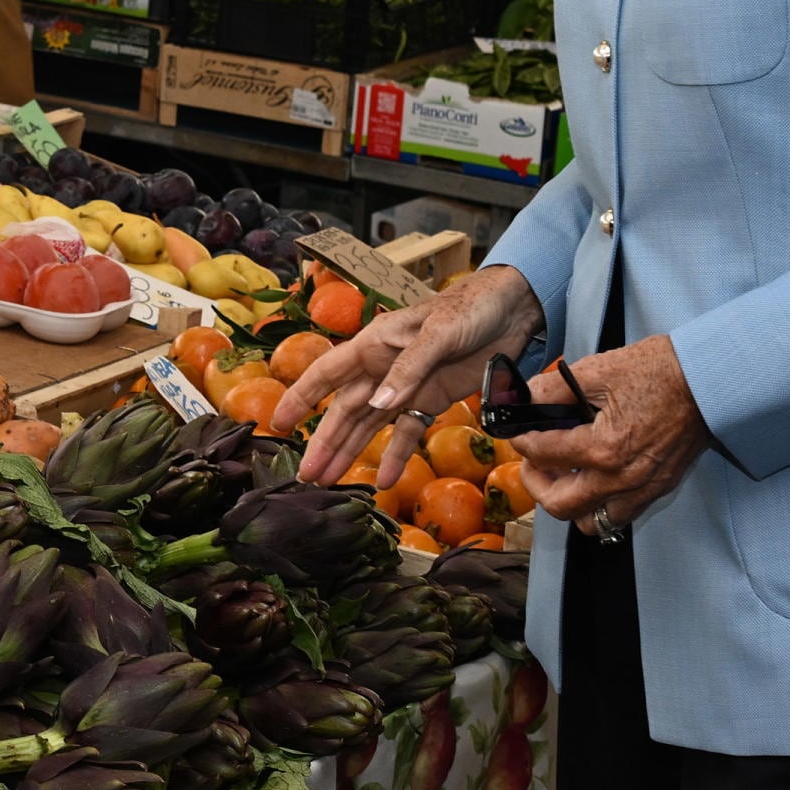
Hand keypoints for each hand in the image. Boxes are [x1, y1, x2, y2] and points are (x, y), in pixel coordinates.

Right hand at [282, 265, 542, 487]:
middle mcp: (383, 369)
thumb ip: (408, 370)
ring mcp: (407, 387)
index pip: (327, 374)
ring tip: (330, 482)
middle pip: (346, 410)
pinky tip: (384, 480)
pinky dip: (396, 455)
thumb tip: (379, 405)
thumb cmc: (468, 308)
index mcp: (375, 345)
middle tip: (306, 475)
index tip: (278, 425)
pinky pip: (408, 432)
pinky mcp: (432, 400)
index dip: (301, 398)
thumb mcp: (437, 333)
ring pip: (370, 425)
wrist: (512, 310)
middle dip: (325, 442)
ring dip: (351, 453)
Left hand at [512, 334, 710, 534]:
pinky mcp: (658, 488)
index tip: (519, 432)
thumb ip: (553, 388)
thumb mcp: (598, 370)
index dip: (522, 441)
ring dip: (569, 503)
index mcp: (603, 448)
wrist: (708, 380)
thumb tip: (524, 397)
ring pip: (591, 521)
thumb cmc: (660, 372)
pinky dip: (599, 506)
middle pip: (560, 505)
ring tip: (563, 475)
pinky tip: (594, 480)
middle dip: (537, 484)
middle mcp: (621, 478)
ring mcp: (642, 488)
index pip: (543, 455)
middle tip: (534, 461)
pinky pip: (620, 516)